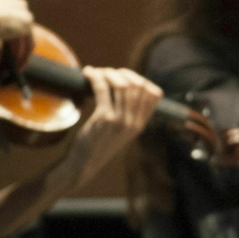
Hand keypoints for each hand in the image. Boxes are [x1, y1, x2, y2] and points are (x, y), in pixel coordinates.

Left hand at [57, 67, 163, 186]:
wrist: (83, 165)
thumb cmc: (98, 145)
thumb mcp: (120, 131)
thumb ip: (126, 114)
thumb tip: (124, 88)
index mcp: (141, 124)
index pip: (154, 94)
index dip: (140, 79)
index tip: (124, 77)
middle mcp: (134, 122)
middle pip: (138, 85)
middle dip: (122, 73)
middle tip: (107, 72)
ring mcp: (121, 120)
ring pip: (122, 85)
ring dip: (108, 73)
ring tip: (96, 72)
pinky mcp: (104, 118)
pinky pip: (103, 89)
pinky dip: (95, 77)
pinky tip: (87, 73)